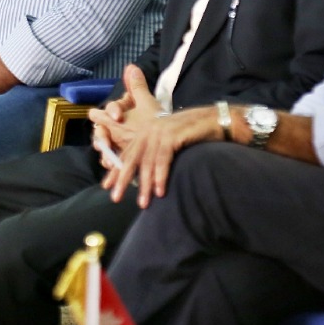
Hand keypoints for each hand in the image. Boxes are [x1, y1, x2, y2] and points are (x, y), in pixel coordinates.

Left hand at [96, 66, 219, 207]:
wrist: (216, 121)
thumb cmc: (195, 135)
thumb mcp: (170, 144)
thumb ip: (157, 156)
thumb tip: (146, 179)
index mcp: (146, 132)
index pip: (127, 154)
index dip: (116, 171)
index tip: (107, 187)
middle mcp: (149, 130)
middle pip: (131, 158)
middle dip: (122, 179)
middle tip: (115, 198)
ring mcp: (160, 131)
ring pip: (147, 161)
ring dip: (145, 185)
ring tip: (143, 204)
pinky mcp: (173, 134)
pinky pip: (163, 159)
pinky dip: (161, 176)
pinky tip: (160, 191)